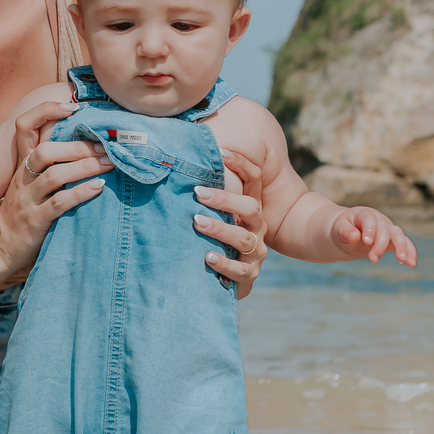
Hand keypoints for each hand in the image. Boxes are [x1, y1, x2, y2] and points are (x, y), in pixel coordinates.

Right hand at [0, 109, 112, 277]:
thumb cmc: (22, 215)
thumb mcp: (29, 187)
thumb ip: (49, 170)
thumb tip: (85, 151)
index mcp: (22, 166)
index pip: (25, 129)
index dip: (45, 113)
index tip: (73, 108)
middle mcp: (23, 179)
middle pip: (46, 151)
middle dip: (78, 147)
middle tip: (106, 146)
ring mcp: (27, 200)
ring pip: (55, 176)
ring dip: (85, 167)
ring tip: (109, 164)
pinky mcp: (35, 220)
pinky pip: (59, 203)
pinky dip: (81, 192)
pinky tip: (98, 187)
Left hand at [193, 148, 269, 299]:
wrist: (225, 282)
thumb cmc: (215, 239)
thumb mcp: (213, 215)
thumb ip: (204, 194)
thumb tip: (176, 159)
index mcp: (250, 209)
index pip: (254, 179)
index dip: (242, 164)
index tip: (221, 150)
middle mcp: (257, 228)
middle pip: (251, 209)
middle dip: (225, 200)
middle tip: (198, 192)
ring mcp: (255, 253)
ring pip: (245, 239)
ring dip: (220, 230)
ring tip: (197, 223)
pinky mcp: (248, 277)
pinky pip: (240, 271)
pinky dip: (224, 264)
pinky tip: (207, 257)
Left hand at [330, 206, 417, 266]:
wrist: (348, 232)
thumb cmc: (342, 229)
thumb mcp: (338, 229)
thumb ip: (345, 231)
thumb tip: (355, 236)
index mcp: (364, 214)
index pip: (369, 218)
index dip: (370, 229)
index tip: (367, 242)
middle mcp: (379, 219)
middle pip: (384, 228)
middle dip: (380, 244)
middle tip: (373, 259)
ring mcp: (388, 229)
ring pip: (398, 235)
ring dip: (402, 247)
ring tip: (403, 260)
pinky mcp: (394, 240)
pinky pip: (406, 244)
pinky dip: (410, 252)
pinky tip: (411, 264)